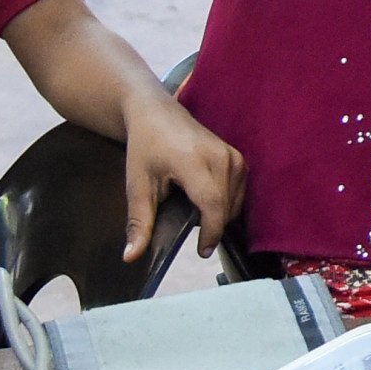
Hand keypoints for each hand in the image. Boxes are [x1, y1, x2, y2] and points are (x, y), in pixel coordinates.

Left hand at [117, 83, 245, 263]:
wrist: (156, 112)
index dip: (210, 233)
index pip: (213, 205)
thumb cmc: (145, 146)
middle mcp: (220, 157)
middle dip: (211, 226)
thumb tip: (131, 257)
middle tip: (188, 228)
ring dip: (219, 215)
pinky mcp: (238, 157)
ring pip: (235, 202)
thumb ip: (139, 222)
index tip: (201, 252)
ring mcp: (232, 156)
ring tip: (194, 212)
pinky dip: (226, 204)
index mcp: (195, 162)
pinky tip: (205, 201)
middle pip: (226, 208)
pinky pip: (239, 192)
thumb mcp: (137, 185)